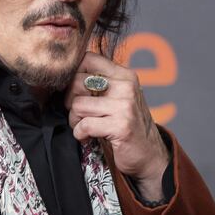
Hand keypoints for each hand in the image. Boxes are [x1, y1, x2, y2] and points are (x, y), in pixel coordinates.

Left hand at [65, 51, 168, 200]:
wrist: (149, 155)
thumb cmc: (126, 124)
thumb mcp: (117, 97)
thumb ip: (99, 83)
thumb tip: (65, 75)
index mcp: (124, 75)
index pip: (87, 58)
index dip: (72, 74)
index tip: (75, 91)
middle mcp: (126, 87)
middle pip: (76, 82)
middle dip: (70, 101)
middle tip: (79, 114)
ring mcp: (124, 106)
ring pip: (77, 105)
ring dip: (75, 120)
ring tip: (84, 127)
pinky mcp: (121, 126)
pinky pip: (84, 125)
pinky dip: (80, 134)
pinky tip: (88, 137)